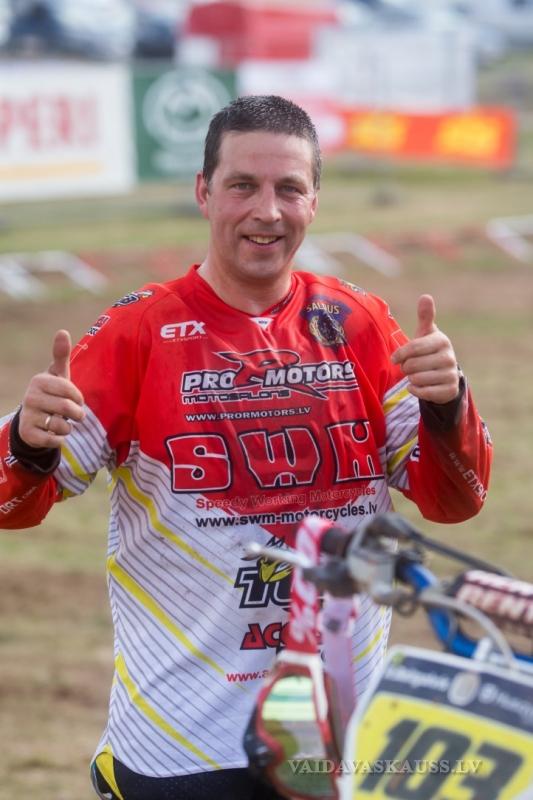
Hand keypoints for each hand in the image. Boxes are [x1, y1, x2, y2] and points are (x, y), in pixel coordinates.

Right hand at [18, 330, 84, 448]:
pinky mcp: (28, 434)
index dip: (78, 397)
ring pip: (61, 425)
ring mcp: (28, 415)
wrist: (32, 420)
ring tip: (62, 423)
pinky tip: (54, 434)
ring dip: (68, 427)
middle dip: (77, 414)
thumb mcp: (57, 375)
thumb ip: (61, 355)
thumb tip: (63, 331)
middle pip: (67, 408)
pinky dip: (59, 439)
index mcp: (39, 380)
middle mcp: (30, 397)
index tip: (77, 400)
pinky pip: (54, 440)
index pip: (70, 390)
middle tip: (76, 415)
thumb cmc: (51, 393)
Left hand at [391, 295, 459, 404]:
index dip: (400, 354)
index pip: (413, 347)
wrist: (445, 374)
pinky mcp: (450, 390)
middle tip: (410, 367)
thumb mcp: (426, 334)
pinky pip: (425, 393)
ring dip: (411, 379)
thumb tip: (425, 296)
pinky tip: (417, 386)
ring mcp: (451, 374)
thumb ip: (425, 317)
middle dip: (406, 368)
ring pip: (417, 379)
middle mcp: (449, 357)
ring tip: (416, 375)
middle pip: (412, 365)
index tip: (394, 359)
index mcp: (441, 341)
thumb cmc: (429, 351)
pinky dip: (416, 390)